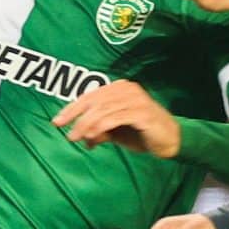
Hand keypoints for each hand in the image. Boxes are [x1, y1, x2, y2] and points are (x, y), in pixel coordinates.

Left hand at [54, 80, 181, 157]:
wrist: (171, 140)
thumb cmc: (143, 133)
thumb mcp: (116, 132)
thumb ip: (99, 130)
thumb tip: (80, 136)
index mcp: (120, 88)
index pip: (90, 96)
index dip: (72, 108)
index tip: (57, 122)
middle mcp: (127, 89)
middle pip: (94, 101)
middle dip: (76, 118)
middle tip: (66, 133)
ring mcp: (136, 100)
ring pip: (103, 110)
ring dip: (86, 125)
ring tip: (76, 137)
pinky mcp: (142, 113)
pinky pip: (115, 118)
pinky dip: (100, 127)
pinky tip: (92, 136)